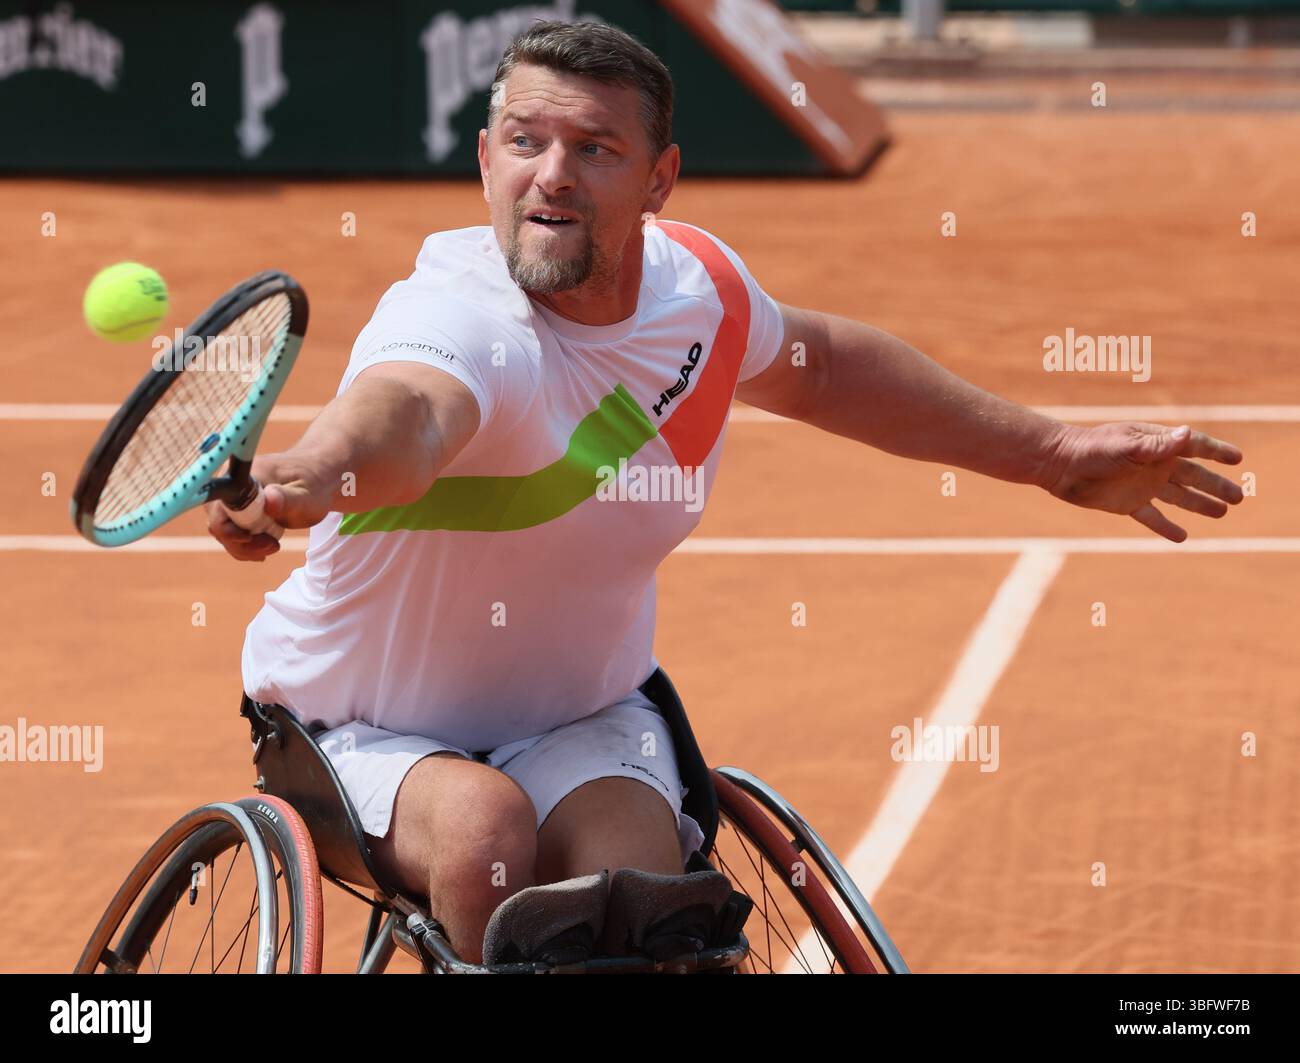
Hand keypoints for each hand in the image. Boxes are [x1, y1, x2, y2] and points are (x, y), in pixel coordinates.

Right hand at [206, 452, 334, 561]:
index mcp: (245, 474)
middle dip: (241, 542)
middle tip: (273, 546)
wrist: (318, 478)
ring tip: (273, 546)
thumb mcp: (308, 496)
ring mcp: (231, 496)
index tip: (250, 538)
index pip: (220, 506)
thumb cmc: (314, 485)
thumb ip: (288, 499)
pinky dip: (245, 545)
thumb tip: (268, 500)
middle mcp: (231, 482)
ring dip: (244, 546)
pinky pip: (230, 531)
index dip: (228, 528)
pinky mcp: (235, 507)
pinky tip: (264, 547)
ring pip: (222, 529)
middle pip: (217, 521)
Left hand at [1041, 422, 1243, 541]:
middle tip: (1240, 497)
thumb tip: (1188, 434)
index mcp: (1157, 445)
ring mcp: (1142, 485)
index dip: (1217, 452)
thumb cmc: (1091, 449)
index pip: (1195, 447)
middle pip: (1194, 476)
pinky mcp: (1128, 504)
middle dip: (1216, 485)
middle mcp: (1154, 465)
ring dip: (1200, 504)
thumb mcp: (1125, 446)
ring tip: (1223, 513)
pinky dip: (1166, 527)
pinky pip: (1152, 517)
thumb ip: (1156, 445)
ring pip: (1179, 497)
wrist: (1060, 465)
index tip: (1238, 459)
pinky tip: (1183, 537)